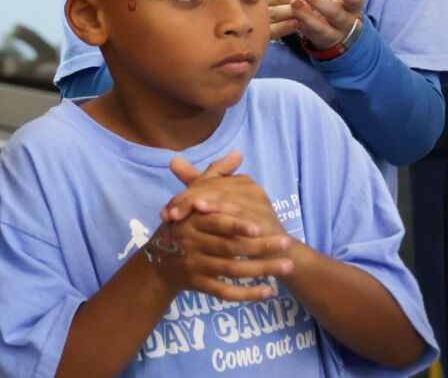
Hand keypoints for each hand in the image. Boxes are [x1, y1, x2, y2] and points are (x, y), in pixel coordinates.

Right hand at [149, 153, 293, 300]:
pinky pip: (225, 292)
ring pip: (232, 271)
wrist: (159, 262)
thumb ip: (215, 175)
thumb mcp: (194, 196)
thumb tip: (237, 153)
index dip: (237, 226)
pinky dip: (247, 294)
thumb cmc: (183, 223)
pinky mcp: (200, 286)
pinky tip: (267, 291)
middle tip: (287, 244)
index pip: (215, 223)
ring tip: (287, 267)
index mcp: (189, 222)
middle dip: (260, 247)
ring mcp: (195, 267)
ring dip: (261, 270)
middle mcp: (190, 244)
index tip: (262, 227)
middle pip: (229, 248)